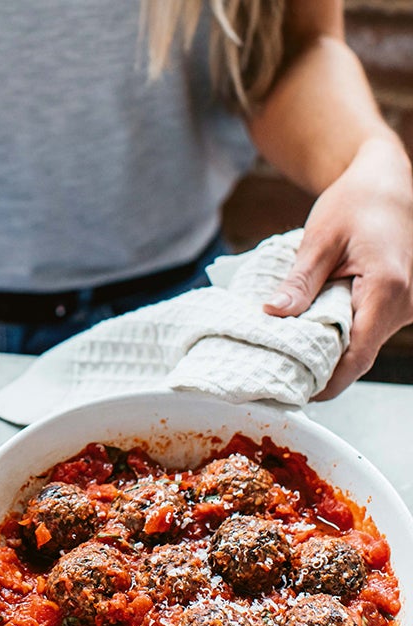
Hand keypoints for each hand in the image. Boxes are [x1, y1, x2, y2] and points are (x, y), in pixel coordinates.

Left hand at [263, 138, 412, 399]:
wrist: (385, 183)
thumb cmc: (355, 203)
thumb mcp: (319, 240)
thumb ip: (299, 282)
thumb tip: (273, 315)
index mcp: (388, 289)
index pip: (358, 356)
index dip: (325, 383)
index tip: (292, 394)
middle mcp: (405, 304)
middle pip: (358, 357)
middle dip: (319, 372)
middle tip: (276, 377)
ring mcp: (404, 308)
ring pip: (362, 346)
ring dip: (326, 355)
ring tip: (284, 356)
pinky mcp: (395, 306)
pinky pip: (365, 332)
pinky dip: (336, 338)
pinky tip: (305, 335)